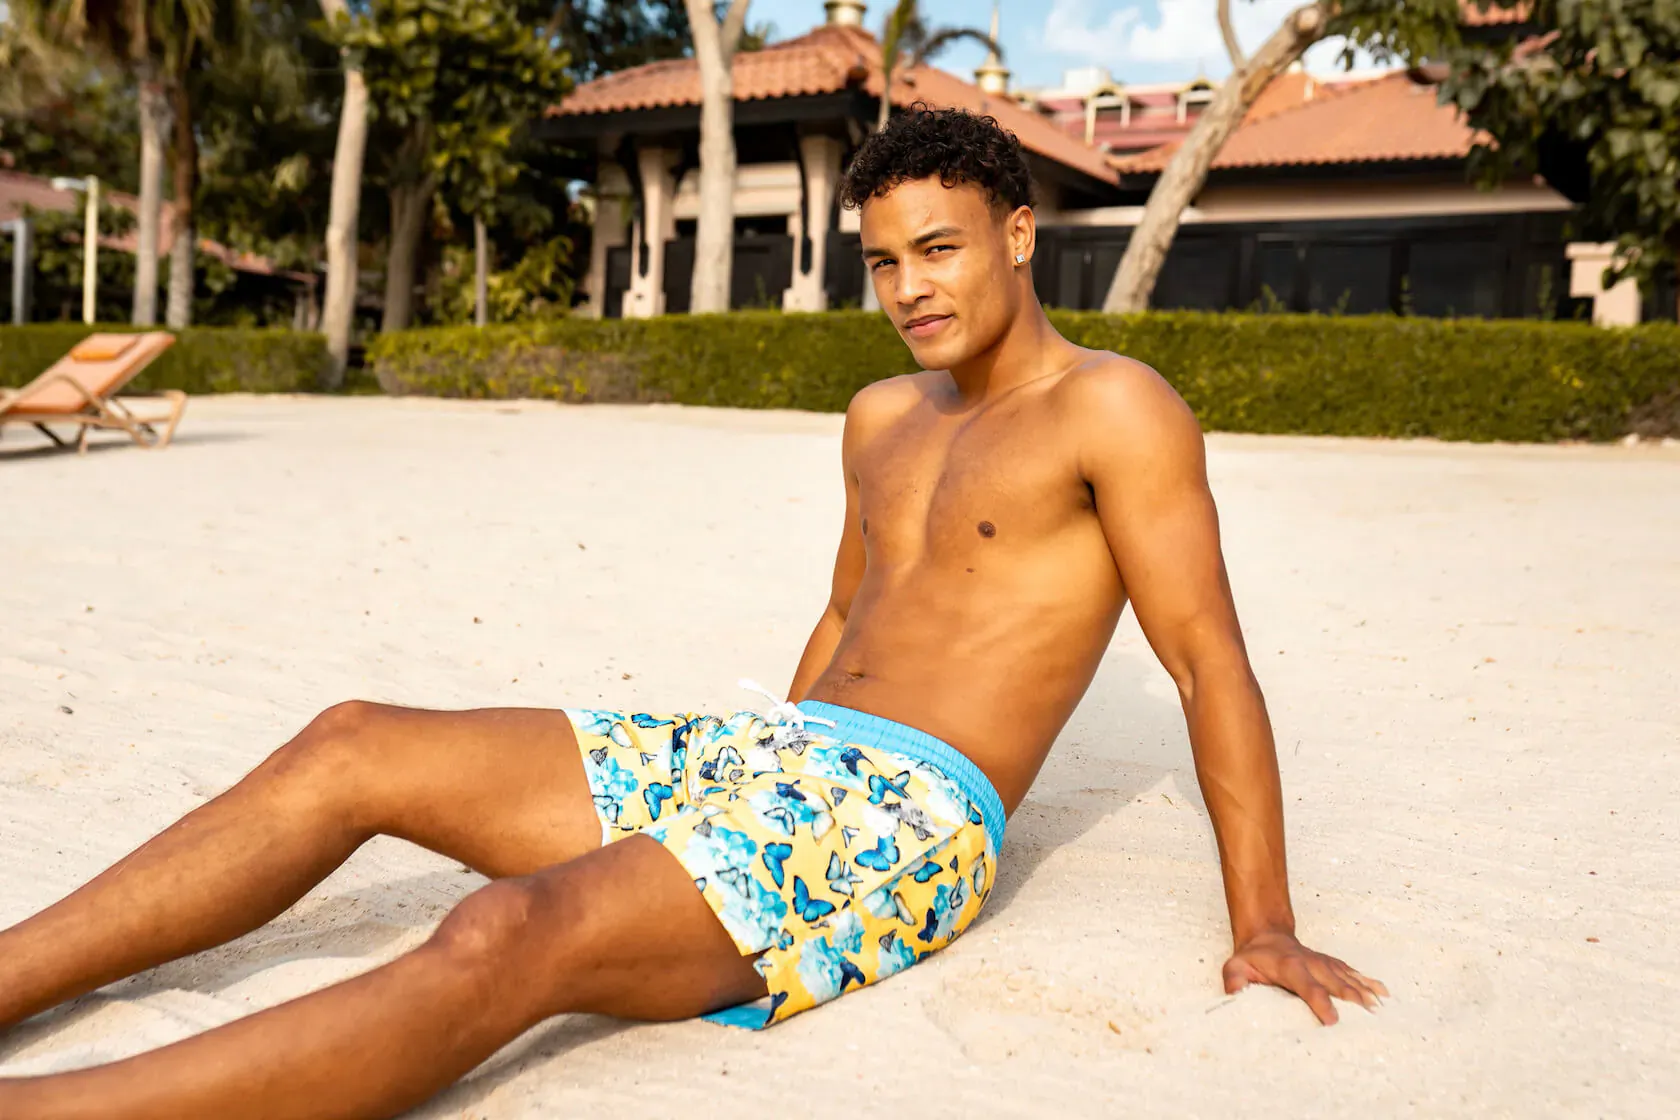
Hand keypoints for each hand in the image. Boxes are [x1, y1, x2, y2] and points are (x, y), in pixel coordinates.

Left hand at [1222, 929, 1387, 1024]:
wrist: (1267, 935)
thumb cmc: (1253, 958)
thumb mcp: (1235, 966)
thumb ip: (1235, 980)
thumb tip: (1236, 996)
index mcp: (1290, 966)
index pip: (1308, 986)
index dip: (1320, 1001)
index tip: (1332, 1019)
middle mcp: (1312, 963)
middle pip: (1335, 982)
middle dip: (1351, 999)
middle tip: (1369, 1017)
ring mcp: (1325, 962)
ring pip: (1347, 978)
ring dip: (1364, 992)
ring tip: (1380, 1009)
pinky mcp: (1332, 964)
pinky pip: (1353, 973)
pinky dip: (1368, 982)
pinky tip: (1384, 993)